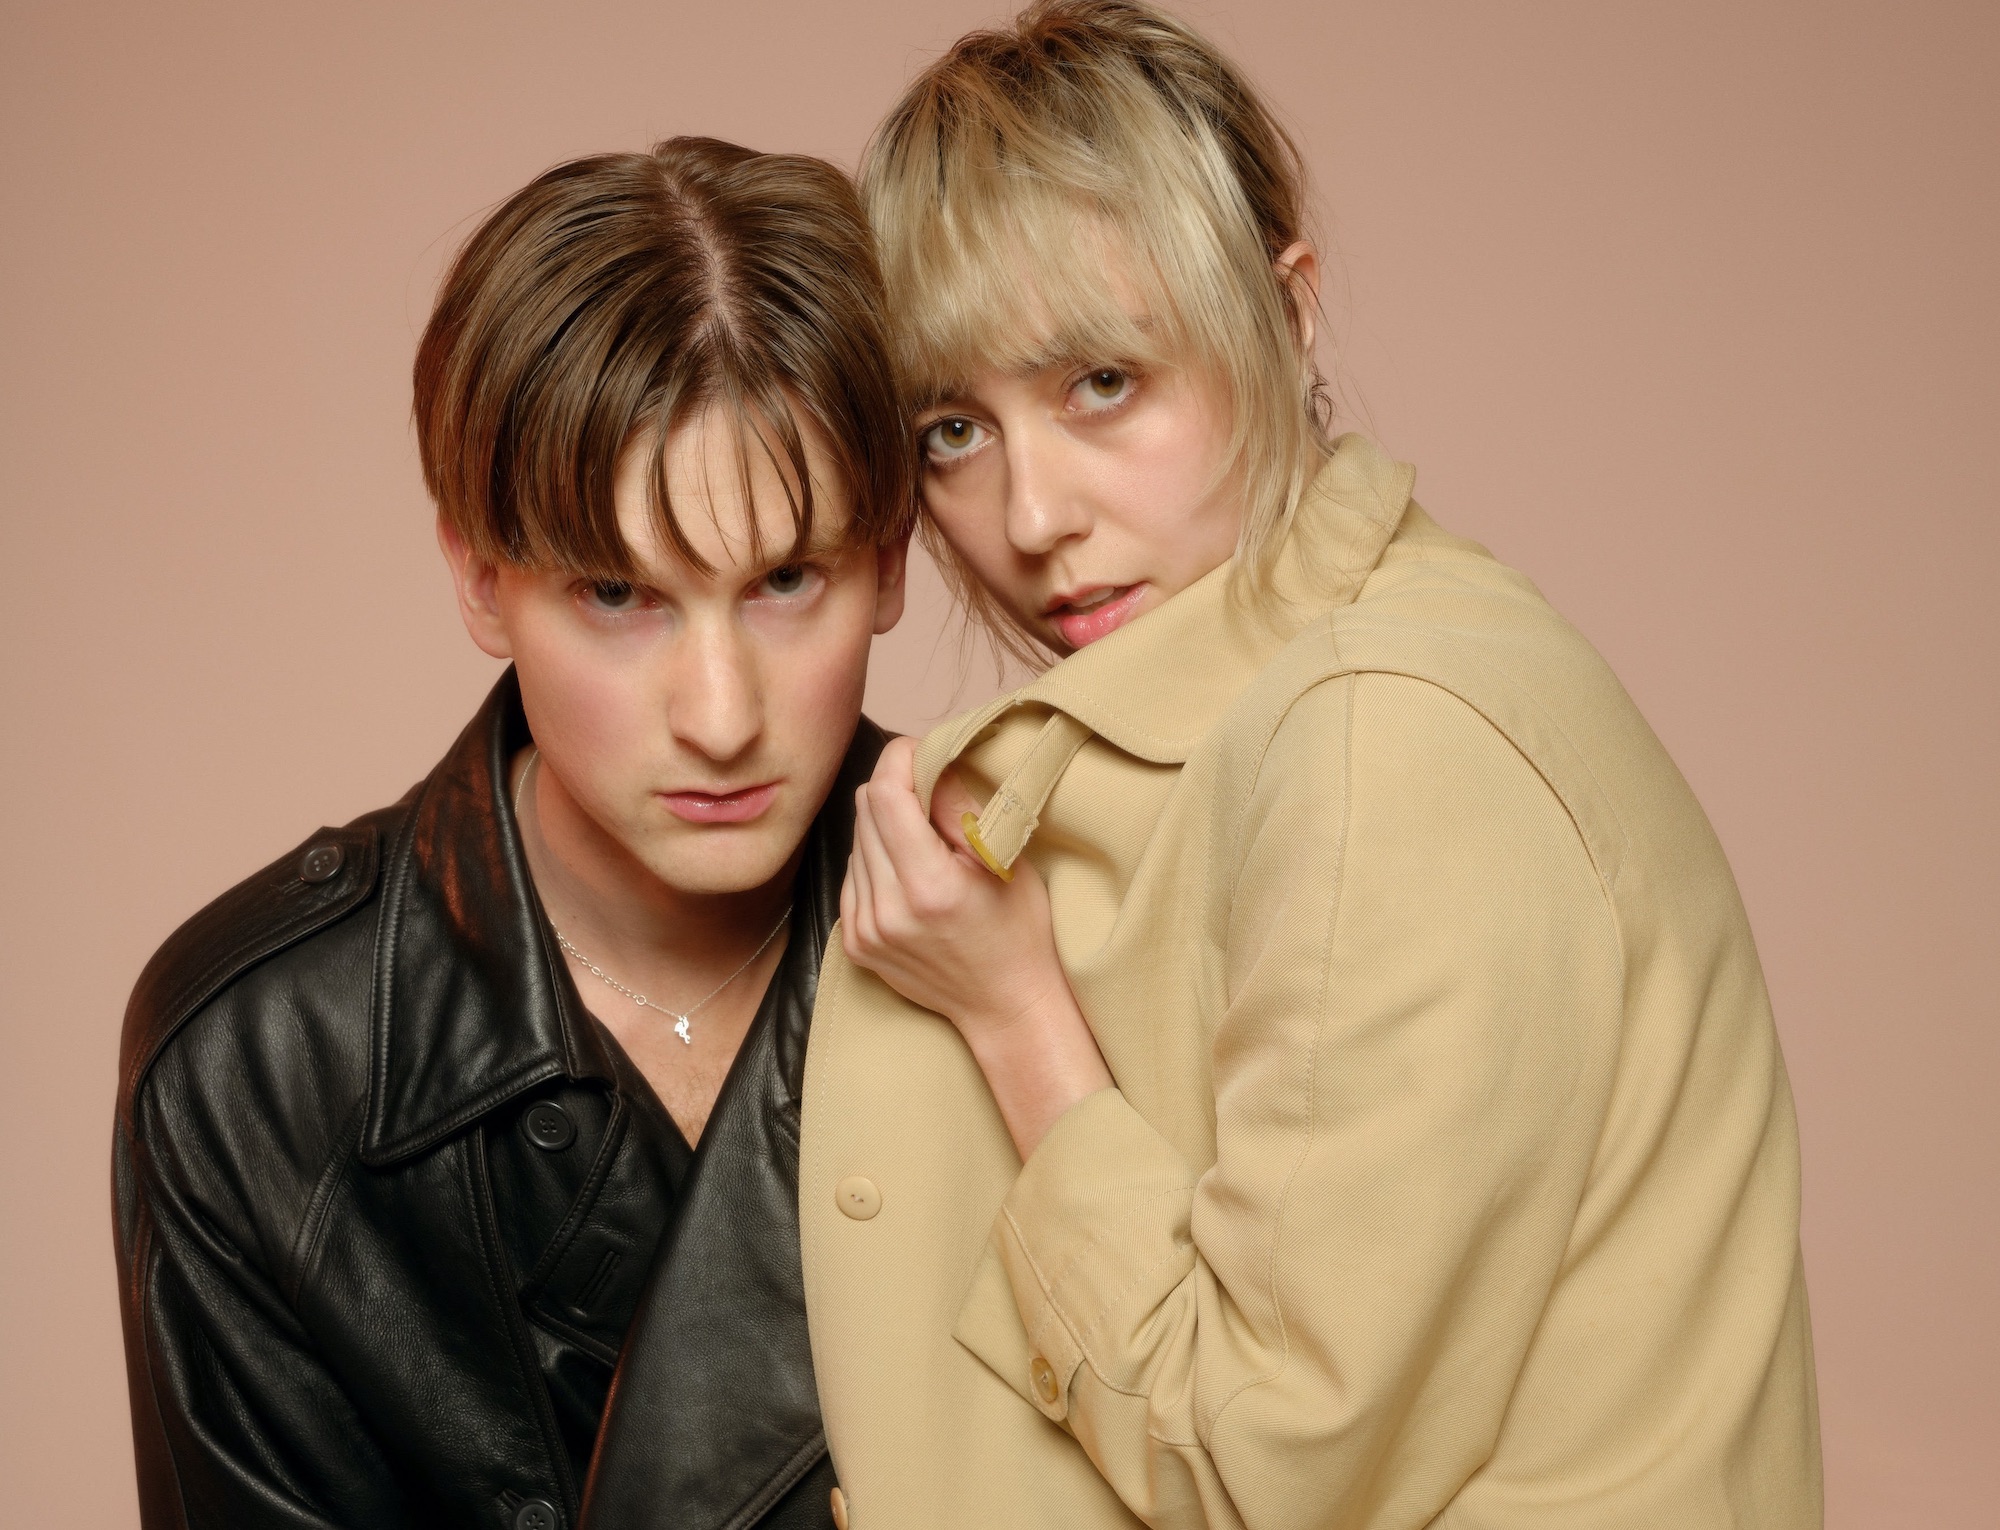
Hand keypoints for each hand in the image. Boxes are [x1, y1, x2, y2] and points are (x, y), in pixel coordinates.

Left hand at [840, 737, 1112, 1157]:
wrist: (1003, 1006)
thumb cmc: (1018, 931)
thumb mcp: (1005, 861)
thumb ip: (959, 809)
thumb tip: (931, 762)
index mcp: (930, 886)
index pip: (885, 795)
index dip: (899, 759)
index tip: (921, 751)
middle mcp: (887, 909)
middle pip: (864, 812)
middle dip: (895, 788)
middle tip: (931, 790)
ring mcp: (864, 930)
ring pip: (855, 840)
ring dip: (885, 825)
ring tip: (925, 840)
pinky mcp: (854, 943)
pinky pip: (853, 874)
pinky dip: (877, 860)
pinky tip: (911, 873)